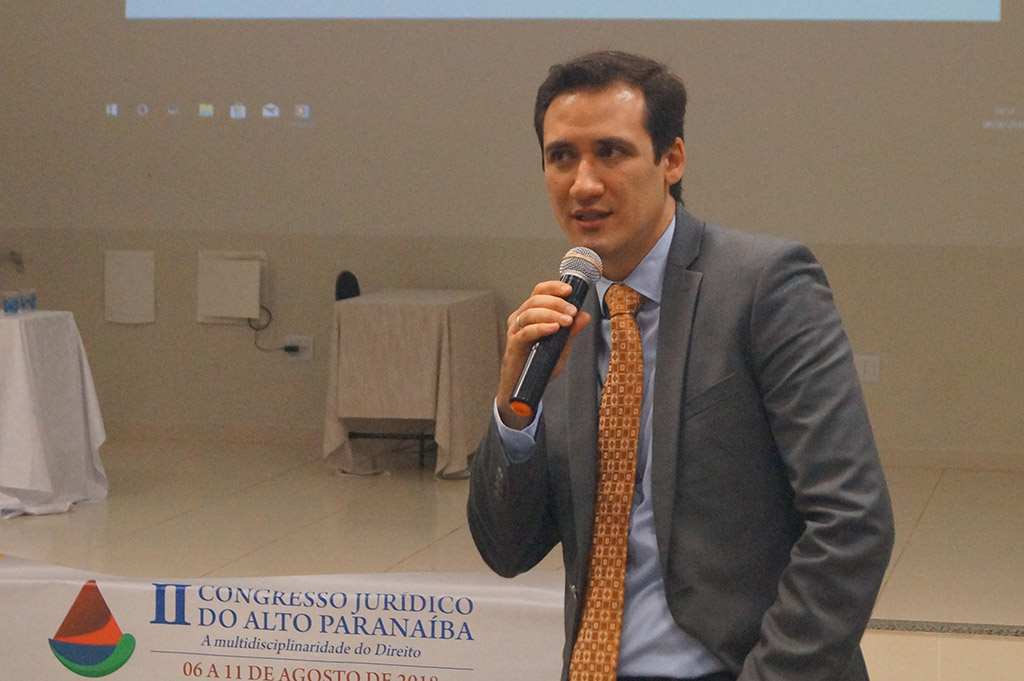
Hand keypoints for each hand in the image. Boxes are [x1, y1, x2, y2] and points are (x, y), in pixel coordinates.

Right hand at [495, 280, 591, 428]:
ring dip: (551, 314)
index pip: (539, 292)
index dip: (554, 287)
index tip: (570, 290)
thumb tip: (585, 315)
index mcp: (530, 314)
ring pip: (531, 313)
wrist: (523, 388)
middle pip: (536, 299)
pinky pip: (526, 331)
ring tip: (566, 321)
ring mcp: (515, 331)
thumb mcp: (560, 347)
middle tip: (573, 311)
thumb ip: (570, 332)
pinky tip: (554, 329)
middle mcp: (520, 319)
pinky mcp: (513, 345)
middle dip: (557, 303)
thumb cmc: (538, 365)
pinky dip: (541, 327)